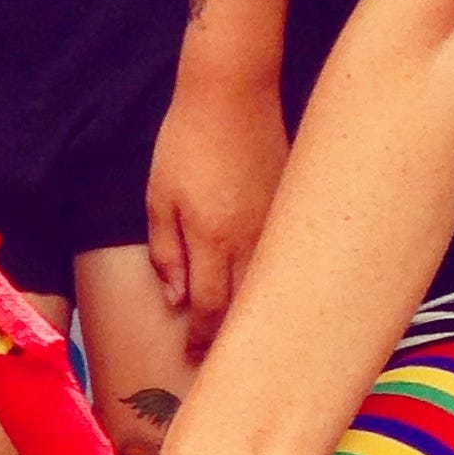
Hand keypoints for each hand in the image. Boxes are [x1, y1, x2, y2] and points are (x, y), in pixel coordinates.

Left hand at [145, 77, 286, 357]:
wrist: (234, 93)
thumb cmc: (187, 142)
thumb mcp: (159, 196)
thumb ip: (167, 252)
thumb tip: (177, 300)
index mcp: (214, 240)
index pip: (212, 308)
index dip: (202, 339)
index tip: (193, 358)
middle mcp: (253, 242)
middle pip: (248, 308)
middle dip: (231, 339)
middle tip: (217, 361)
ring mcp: (279, 227)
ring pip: (273, 290)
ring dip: (257, 316)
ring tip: (244, 339)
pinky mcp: (294, 211)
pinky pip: (287, 262)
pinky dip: (277, 285)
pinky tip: (268, 294)